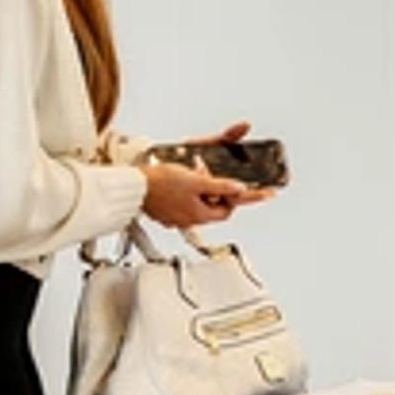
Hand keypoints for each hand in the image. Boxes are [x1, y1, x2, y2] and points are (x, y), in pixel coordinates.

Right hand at [141, 160, 267, 229]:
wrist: (133, 186)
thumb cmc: (160, 183)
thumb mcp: (196, 181)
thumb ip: (221, 186)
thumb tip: (240, 190)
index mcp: (199, 214)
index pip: (229, 209)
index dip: (241, 198)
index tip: (260, 194)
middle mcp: (189, 219)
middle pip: (214, 207)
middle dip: (217, 192)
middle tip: (212, 177)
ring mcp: (176, 217)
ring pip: (198, 204)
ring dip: (201, 191)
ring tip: (193, 175)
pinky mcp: (165, 211)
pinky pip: (182, 204)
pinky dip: (186, 193)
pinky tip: (179, 182)